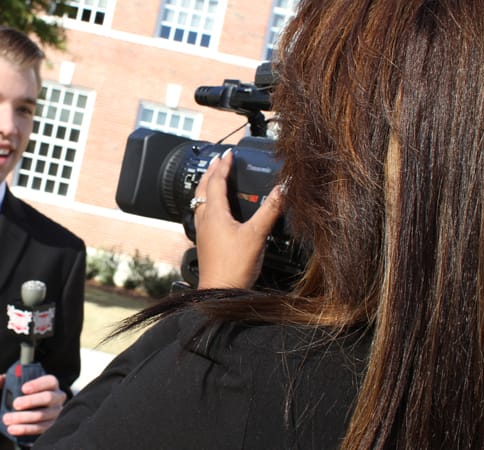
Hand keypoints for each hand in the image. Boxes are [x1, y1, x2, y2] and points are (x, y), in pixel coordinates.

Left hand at [0, 373, 66, 435]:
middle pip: (48, 398)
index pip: (49, 381)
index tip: (23, 388)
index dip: (37, 384)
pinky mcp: (52, 426)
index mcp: (51, 384)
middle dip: (30, 401)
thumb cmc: (28, 393)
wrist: (37, 408)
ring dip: (24, 418)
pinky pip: (40, 428)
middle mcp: (58, 397)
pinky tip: (13, 429)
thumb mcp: (19, 384)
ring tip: (8, 419)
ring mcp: (56, 413)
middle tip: (15, 404)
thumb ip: (7, 380)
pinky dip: (26, 429)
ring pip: (42, 415)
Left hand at [193, 149, 283, 288]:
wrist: (219, 292)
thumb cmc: (234, 267)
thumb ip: (270, 209)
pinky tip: (216, 211)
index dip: (222, 166)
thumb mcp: (257, 234)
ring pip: (200, 202)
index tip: (228, 154)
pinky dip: (208, 203)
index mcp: (214, 213)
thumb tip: (283, 189)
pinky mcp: (205, 242)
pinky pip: (203, 215)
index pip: (216, 181)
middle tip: (217, 160)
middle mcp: (205, 220)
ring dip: (207, 187)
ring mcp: (203, 232)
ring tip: (214, 180)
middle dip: (211, 172)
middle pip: (203, 189)